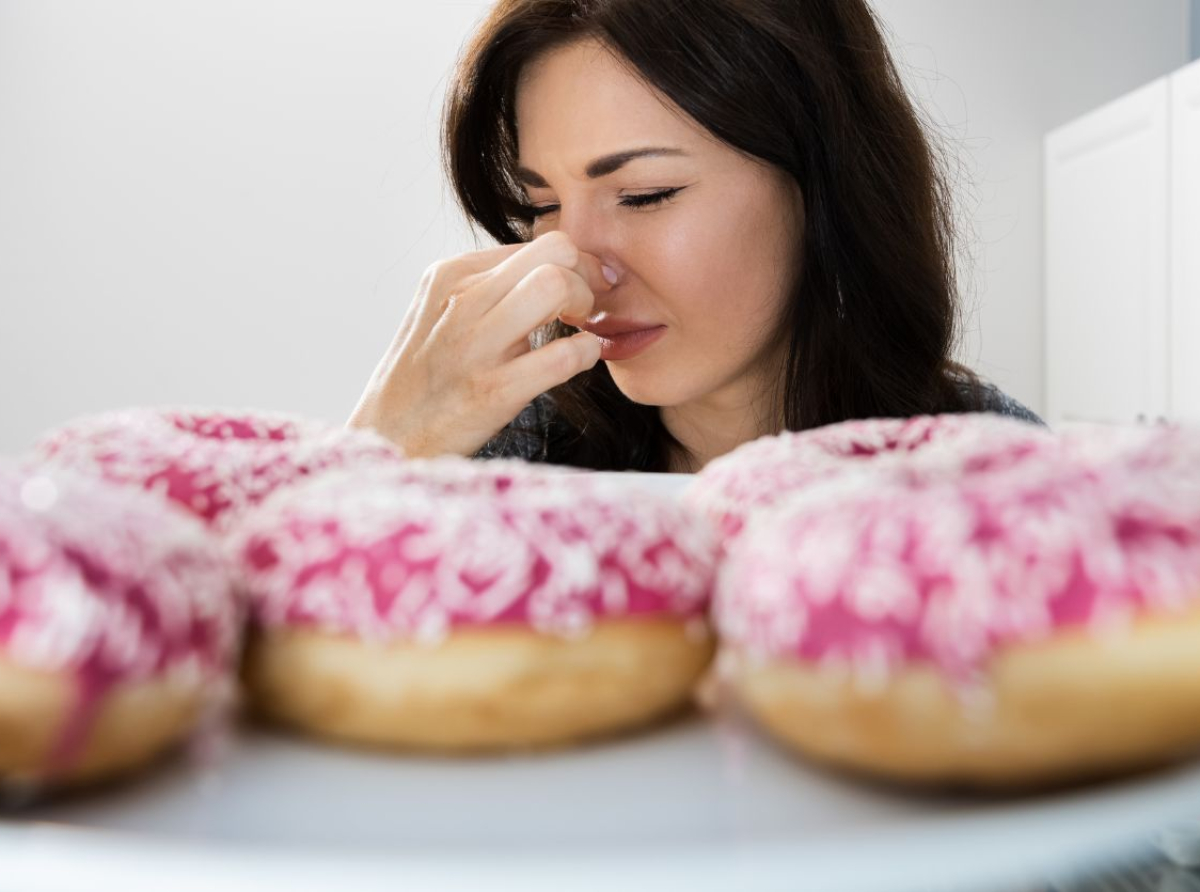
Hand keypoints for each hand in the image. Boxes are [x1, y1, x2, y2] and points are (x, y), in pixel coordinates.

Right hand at [347, 231, 611, 457]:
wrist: (389, 439)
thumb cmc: (425, 377)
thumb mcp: (441, 312)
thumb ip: (490, 287)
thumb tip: (552, 269)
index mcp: (450, 275)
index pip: (538, 243)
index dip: (573, 265)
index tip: (582, 289)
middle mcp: (461, 301)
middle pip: (555, 252)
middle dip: (587, 276)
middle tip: (585, 308)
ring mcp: (475, 346)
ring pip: (556, 286)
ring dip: (587, 307)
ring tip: (579, 330)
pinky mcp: (492, 392)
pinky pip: (562, 356)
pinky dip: (585, 353)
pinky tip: (581, 359)